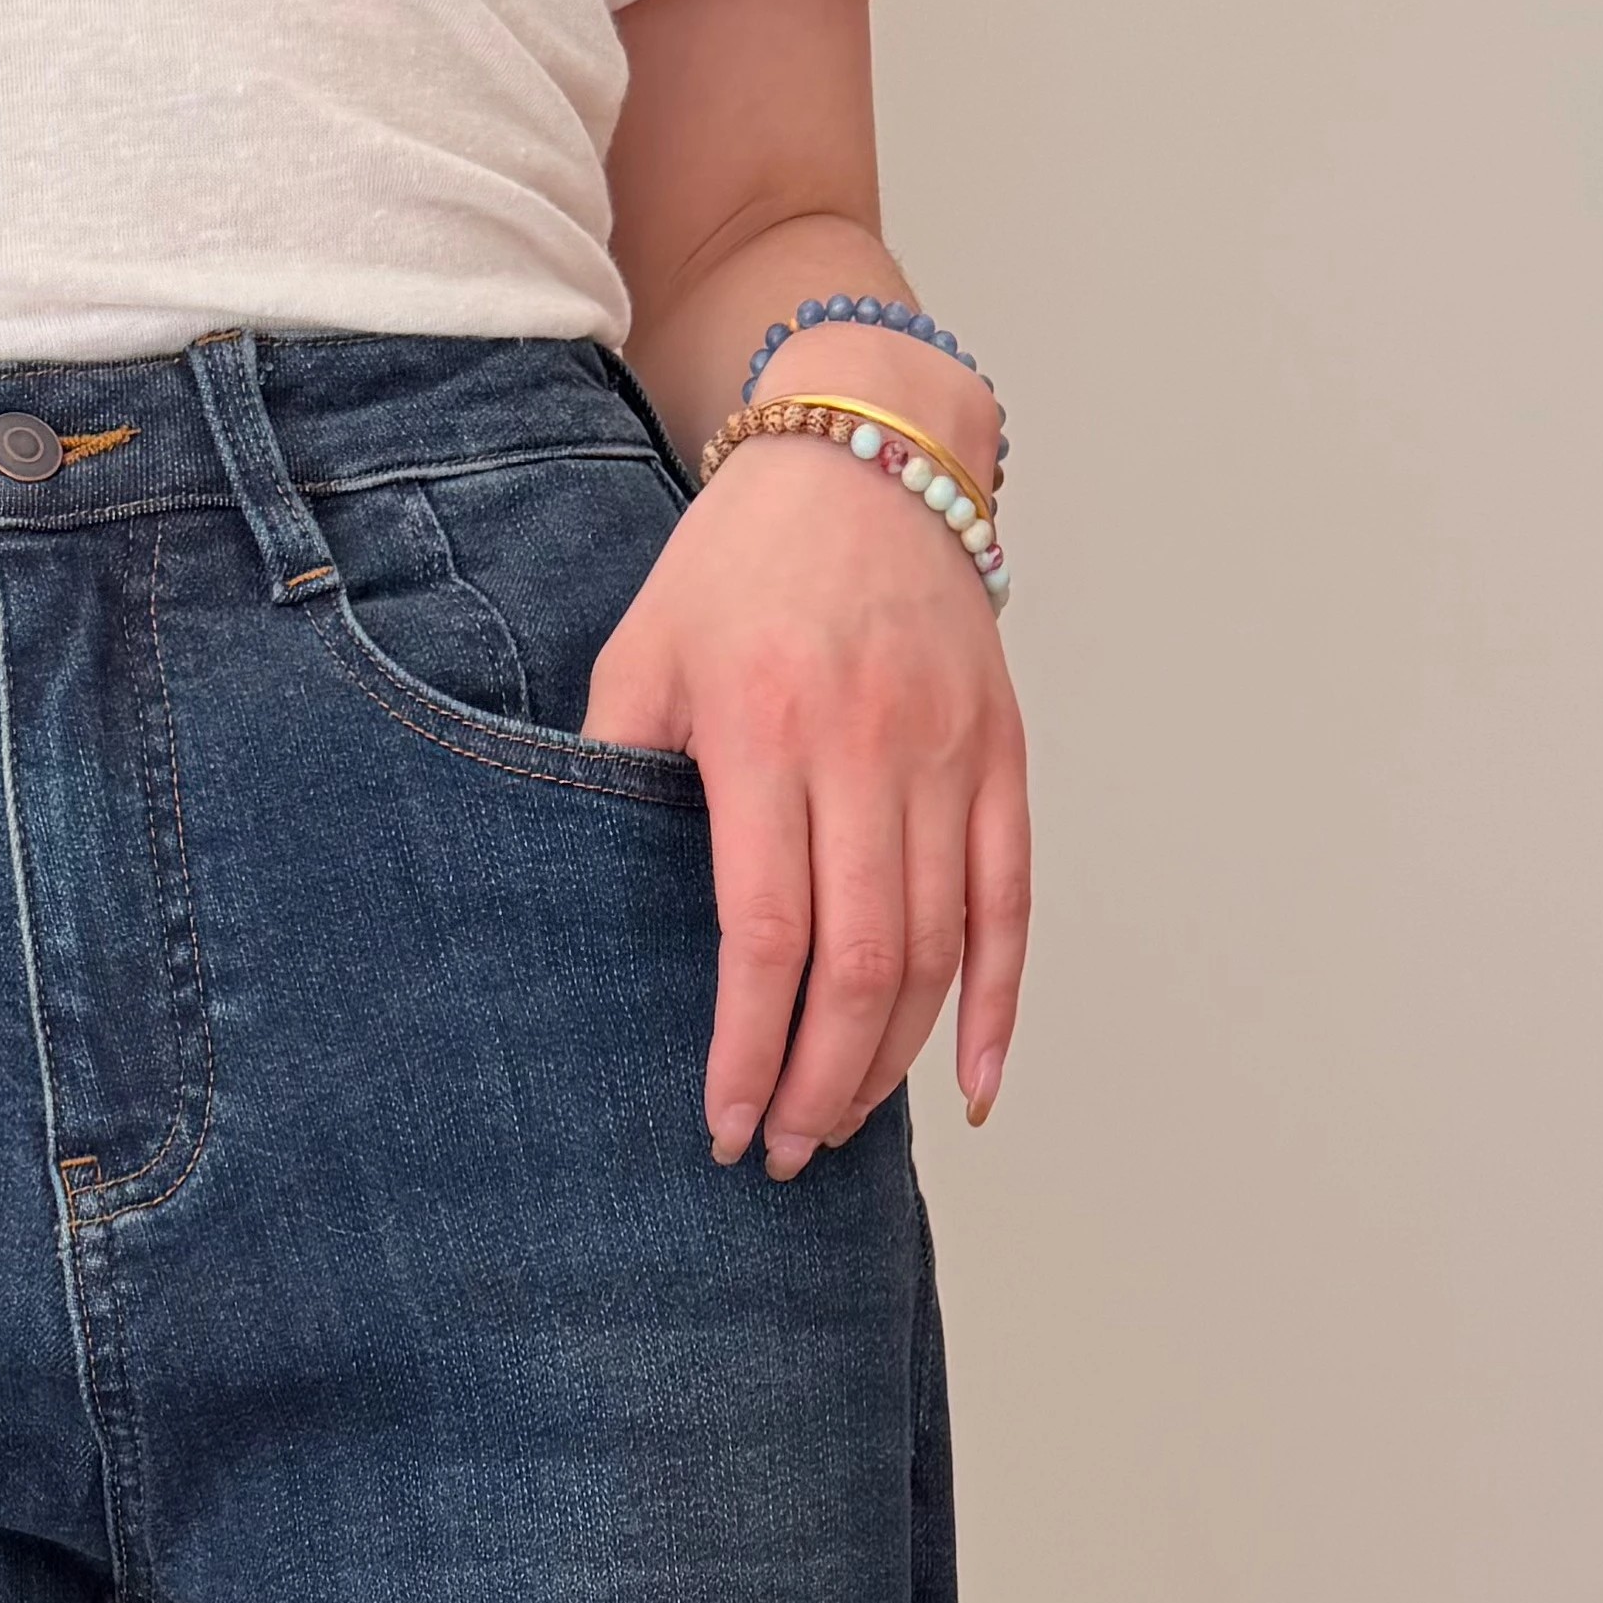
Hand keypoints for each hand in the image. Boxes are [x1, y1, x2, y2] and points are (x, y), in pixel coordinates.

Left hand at [583, 431, 1029, 1176]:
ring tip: (842, 1122)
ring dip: (891, 1060)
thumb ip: (616, 776)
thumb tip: (590, 913)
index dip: (749, 1048)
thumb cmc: (735, 564)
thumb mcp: (642, 654)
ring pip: (937, 950)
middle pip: (860, 962)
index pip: (764, 933)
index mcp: (764, 728)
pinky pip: (1012, 905)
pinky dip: (999, 1008)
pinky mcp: (1003, 754)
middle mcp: (869, 746)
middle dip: (821, 1082)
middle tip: (788, 1154)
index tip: (727, 1126)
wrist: (864, 449)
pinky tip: (974, 1089)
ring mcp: (950, 753)